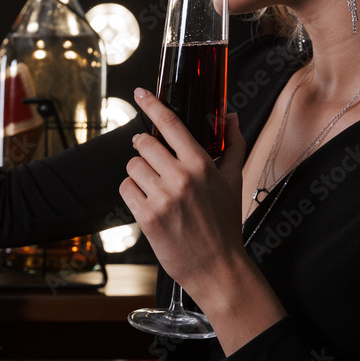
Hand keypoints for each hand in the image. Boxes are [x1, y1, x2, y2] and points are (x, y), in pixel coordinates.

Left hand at [119, 88, 247, 298]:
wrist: (218, 267)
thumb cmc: (225, 223)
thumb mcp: (234, 181)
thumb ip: (233, 145)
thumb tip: (231, 116)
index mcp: (201, 165)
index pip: (170, 125)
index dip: (152, 105)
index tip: (140, 93)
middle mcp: (180, 178)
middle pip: (143, 144)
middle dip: (143, 148)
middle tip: (151, 159)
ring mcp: (162, 198)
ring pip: (132, 166)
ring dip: (138, 173)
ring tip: (153, 186)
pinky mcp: (146, 216)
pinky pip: (126, 189)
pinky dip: (132, 192)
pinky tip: (148, 201)